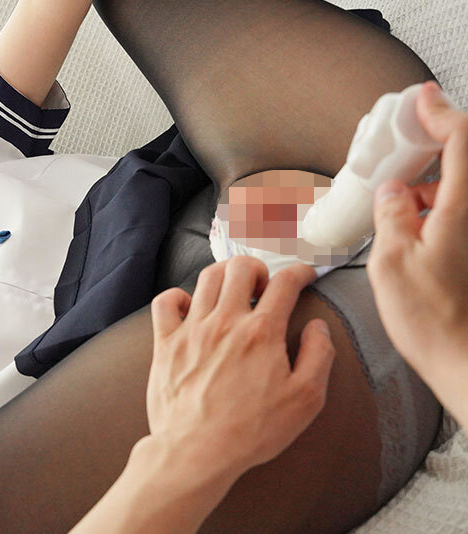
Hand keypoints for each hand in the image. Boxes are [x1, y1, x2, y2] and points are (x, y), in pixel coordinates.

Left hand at [146, 257, 335, 475]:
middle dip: (258, 269)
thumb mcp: (305, 400)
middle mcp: (225, 322)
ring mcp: (191, 330)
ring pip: (206, 277)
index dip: (300, 271)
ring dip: (224, 276)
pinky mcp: (165, 343)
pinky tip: (189, 308)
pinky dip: (177, 297)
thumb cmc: (251, 431)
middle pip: (241, 267)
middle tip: (263, 288)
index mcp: (262, 333)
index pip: (285, 282)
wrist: (197, 451)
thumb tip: (317, 327)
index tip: (304, 275)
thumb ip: (318, 356)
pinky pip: (164, 301)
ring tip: (232, 292)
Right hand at [367, 80, 467, 425]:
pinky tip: (404, 228)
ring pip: (454, 188)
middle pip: (461, 160)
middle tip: (397, 151)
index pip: (461, 140)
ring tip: (391, 202)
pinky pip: (453, 211)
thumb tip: (390, 194)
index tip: (420, 99)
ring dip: (424, 185)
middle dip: (428, 148)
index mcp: (461, 209)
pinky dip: (430, 208)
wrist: (462, 359)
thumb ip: (390, 216)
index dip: (440, 112)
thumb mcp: (391, 262)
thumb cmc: (433, 320)